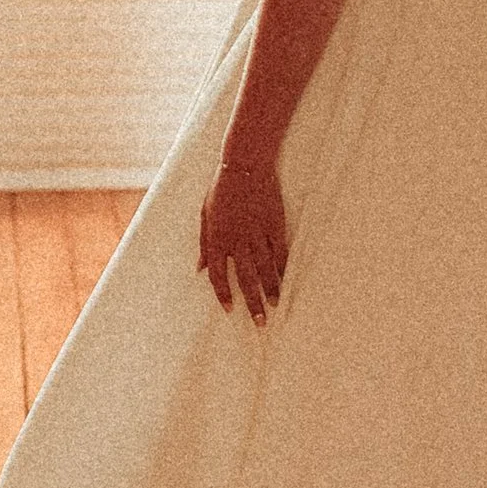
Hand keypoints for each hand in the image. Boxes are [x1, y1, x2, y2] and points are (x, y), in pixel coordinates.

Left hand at [200, 149, 286, 323]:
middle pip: (246, 278)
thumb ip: (204, 243)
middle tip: (260, 322)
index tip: (230, 310)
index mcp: (217, 238)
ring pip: (265, 268)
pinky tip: (286, 280)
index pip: (219, 275)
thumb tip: (200, 268)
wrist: (245, 165)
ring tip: (276, 306)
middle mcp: (238, 240)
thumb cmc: (221, 188)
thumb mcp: (205, 214)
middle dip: (252, 302)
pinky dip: (283, 268)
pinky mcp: (275, 225)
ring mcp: (258, 233)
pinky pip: (280, 252)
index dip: (224, 294)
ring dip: (271, 289)